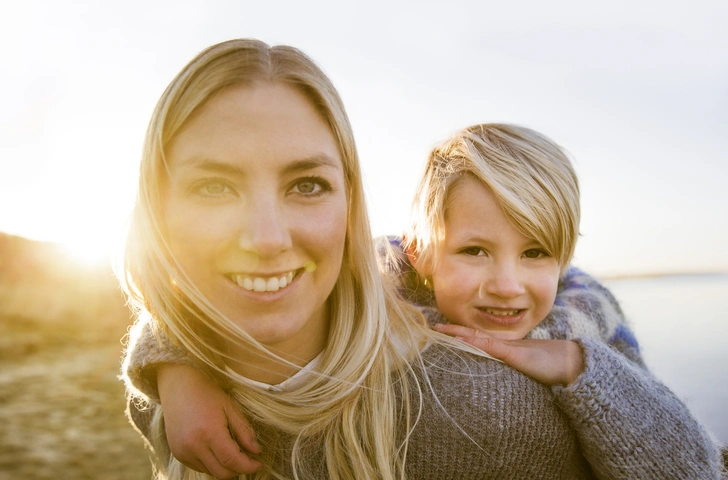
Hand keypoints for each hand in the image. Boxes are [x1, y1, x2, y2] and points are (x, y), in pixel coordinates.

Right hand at [158, 364, 262, 477]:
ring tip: (232, 452)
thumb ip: (244, 431)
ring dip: (225, 468)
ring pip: (210, 472)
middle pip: (221, 472)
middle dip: (238, 470)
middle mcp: (193, 446)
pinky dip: (212, 464)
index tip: (258, 464)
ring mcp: (183, 451)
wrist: (178, 388)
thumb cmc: (207, 394)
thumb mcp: (230, 407)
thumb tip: (256, 451)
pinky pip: (199, 467)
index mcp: (209, 432)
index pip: (232, 461)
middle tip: (248, 460)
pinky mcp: (178, 454)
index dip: (248, 466)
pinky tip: (216, 450)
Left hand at [433, 324, 584, 385]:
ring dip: (461, 334)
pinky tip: (465, 340)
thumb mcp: (528, 367)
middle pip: (475, 336)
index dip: (462, 335)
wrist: (574, 363)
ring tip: (442, 329)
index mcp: (506, 349)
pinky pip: (493, 347)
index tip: (444, 331)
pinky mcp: (516, 354)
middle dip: (455, 331)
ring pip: (480, 338)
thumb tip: (500, 371)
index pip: (479, 340)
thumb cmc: (552, 367)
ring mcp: (510, 348)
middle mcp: (505, 345)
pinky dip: (478, 343)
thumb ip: (514, 365)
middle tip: (435, 326)